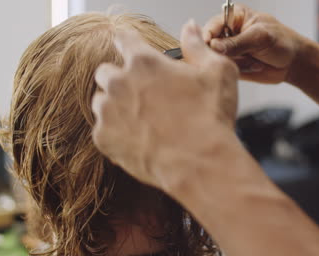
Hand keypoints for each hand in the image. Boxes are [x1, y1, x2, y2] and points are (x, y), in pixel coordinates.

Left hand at [92, 20, 238, 189]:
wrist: (200, 163)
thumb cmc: (210, 119)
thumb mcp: (218, 72)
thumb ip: (198, 46)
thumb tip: (189, 28)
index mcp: (143, 62)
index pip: (123, 39)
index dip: (128, 42)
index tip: (130, 49)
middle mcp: (119, 83)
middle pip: (105, 71)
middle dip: (120, 77)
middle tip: (142, 92)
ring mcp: (108, 112)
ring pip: (100, 100)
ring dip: (115, 104)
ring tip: (140, 118)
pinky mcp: (104, 138)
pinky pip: (102, 129)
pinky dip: (115, 132)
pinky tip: (138, 138)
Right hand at [203, 4, 309, 83]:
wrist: (294, 63)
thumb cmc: (282, 42)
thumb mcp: (260, 37)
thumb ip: (237, 42)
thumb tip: (214, 46)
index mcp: (233, 17)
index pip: (211, 26)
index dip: (208, 37)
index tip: (211, 48)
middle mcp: (228, 34)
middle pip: (208, 45)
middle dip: (223, 53)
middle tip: (242, 55)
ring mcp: (229, 51)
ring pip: (217, 60)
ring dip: (235, 63)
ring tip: (254, 60)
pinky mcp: (232, 66)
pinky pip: (225, 71)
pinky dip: (238, 71)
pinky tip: (254, 66)